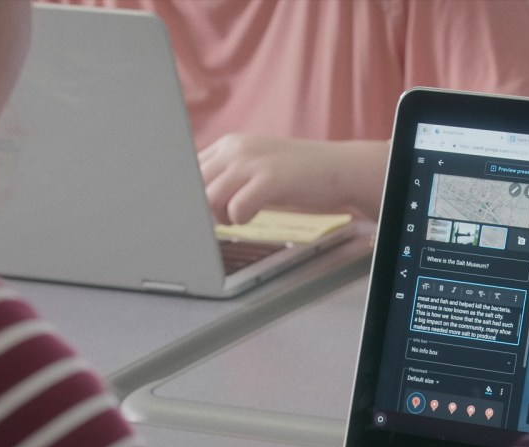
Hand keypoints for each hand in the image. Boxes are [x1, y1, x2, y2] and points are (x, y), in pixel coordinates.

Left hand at [198, 134, 386, 224]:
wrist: (340, 169)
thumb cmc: (299, 174)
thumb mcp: (258, 166)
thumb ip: (229, 175)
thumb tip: (198, 201)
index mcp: (231, 144)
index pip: (188, 169)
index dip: (189, 194)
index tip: (198, 211)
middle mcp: (237, 148)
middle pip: (194, 184)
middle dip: (201, 208)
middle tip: (219, 220)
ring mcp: (253, 162)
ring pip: (209, 197)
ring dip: (218, 216)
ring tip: (237, 218)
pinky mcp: (270, 179)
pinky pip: (236, 208)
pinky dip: (240, 219)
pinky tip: (252, 217)